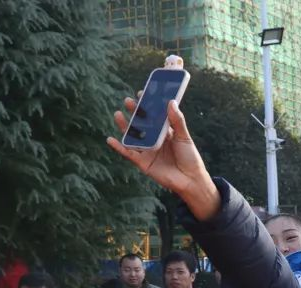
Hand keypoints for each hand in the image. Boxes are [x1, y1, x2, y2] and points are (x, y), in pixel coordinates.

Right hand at [106, 98, 220, 220]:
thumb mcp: (184, 137)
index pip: (154, 116)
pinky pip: (128, 153)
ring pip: (132, 136)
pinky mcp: (143, 163)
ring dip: (124, 126)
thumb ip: (177, 120)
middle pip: (141, 124)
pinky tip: (110, 139)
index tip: (142, 93)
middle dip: (134, 113)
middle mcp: (154, 140)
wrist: (191, 180)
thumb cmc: (190, 158)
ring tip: (118, 114)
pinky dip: (119, 147)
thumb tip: (171, 102)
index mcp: (165, 132)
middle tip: (128, 101)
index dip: (148, 105)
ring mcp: (147, 151)